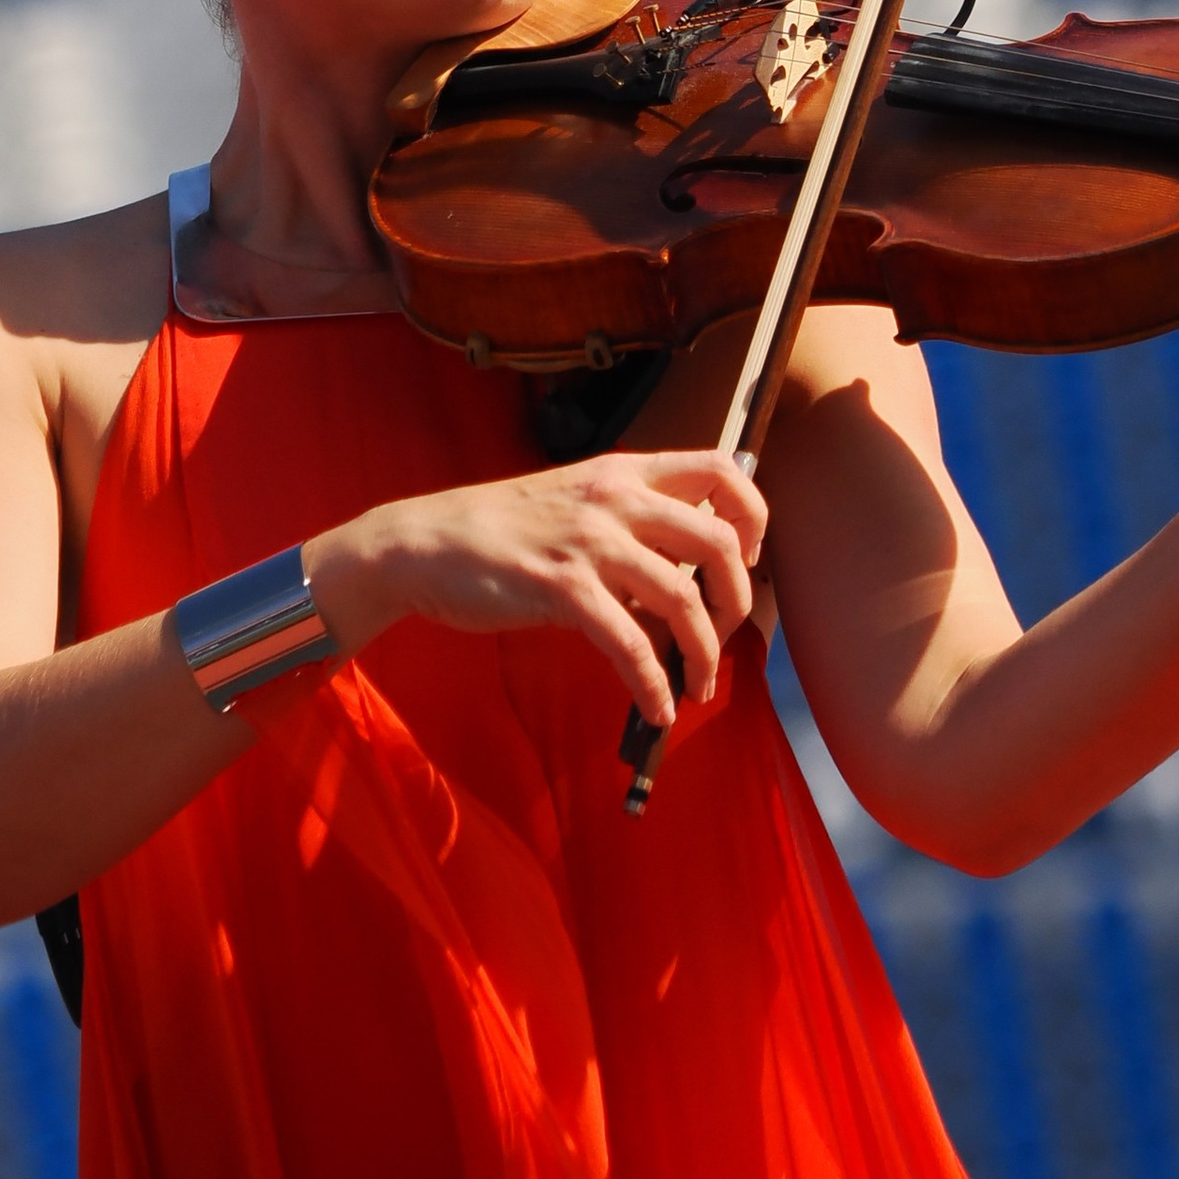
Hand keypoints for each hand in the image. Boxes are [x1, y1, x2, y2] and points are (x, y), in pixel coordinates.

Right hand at [306, 450, 767, 729]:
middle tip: (725, 634)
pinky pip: (630, 644)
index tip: (747, 560)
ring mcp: (589, 543)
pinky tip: (655, 709)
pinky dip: (652, 685)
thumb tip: (684, 586)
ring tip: (696, 686)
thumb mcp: (574, 503)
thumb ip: (630, 527)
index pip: (723, 469)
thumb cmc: (502, 530)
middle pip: (720, 539)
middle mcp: (615, 499)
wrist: (425, 542)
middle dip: (739, 598)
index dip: (754, 516)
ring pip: (684, 598)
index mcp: (624, 472)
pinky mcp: (561, 589)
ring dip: (703, 654)